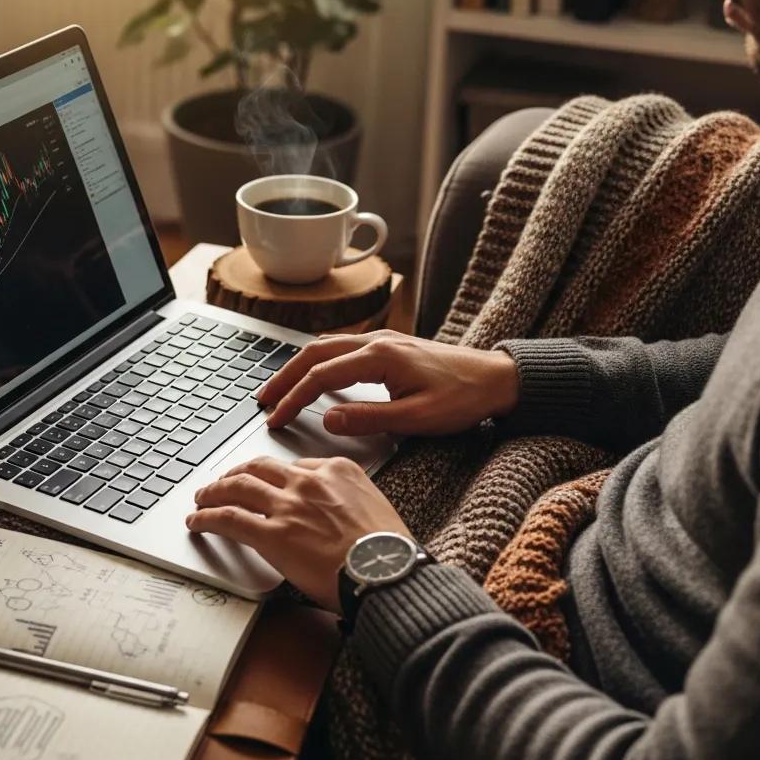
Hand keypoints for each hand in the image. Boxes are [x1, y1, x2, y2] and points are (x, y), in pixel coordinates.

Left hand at [186, 455, 409, 611]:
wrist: (387, 572)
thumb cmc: (387, 551)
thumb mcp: (374, 506)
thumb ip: (347, 500)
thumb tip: (332, 512)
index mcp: (337, 470)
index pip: (294, 466)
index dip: (272, 476)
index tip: (265, 483)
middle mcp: (308, 482)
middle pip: (259, 468)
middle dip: (236, 474)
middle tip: (224, 483)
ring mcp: (288, 506)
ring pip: (238, 487)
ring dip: (213, 492)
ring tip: (202, 499)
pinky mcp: (273, 534)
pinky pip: (230, 519)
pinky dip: (208, 518)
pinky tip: (198, 522)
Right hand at [257, 330, 519, 436]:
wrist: (498, 378)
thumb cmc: (463, 399)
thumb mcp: (416, 419)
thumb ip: (368, 419)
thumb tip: (326, 418)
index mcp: (380, 357)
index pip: (320, 376)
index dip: (293, 398)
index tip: (274, 418)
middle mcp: (377, 342)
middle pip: (314, 353)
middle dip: (284, 376)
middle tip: (262, 399)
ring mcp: (384, 340)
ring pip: (327, 346)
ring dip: (299, 365)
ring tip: (279, 388)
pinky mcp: (391, 346)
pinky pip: (342, 347)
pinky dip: (318, 359)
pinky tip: (314, 373)